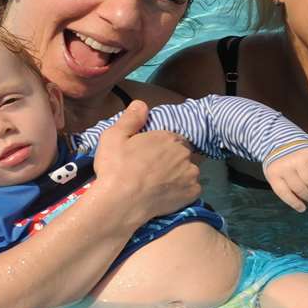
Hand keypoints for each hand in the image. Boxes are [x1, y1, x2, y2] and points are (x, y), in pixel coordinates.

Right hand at [90, 100, 201, 219]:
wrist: (120, 202)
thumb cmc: (115, 168)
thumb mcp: (114, 136)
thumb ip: (131, 118)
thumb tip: (142, 104)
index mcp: (168, 137)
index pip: (173, 139)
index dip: (162, 148)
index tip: (150, 157)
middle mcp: (184, 153)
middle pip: (182, 154)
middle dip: (171, 160)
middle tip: (153, 172)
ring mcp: (191, 173)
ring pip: (188, 171)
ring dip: (178, 175)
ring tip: (159, 185)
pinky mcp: (193, 193)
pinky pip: (192, 189)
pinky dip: (182, 191)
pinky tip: (167, 195)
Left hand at [265, 147, 307, 211]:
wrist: (283, 138)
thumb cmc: (280, 161)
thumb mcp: (275, 173)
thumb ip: (284, 187)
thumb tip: (301, 203)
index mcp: (274, 173)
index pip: (285, 193)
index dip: (295, 203)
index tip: (303, 209)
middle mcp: (286, 167)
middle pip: (301, 189)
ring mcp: (299, 160)